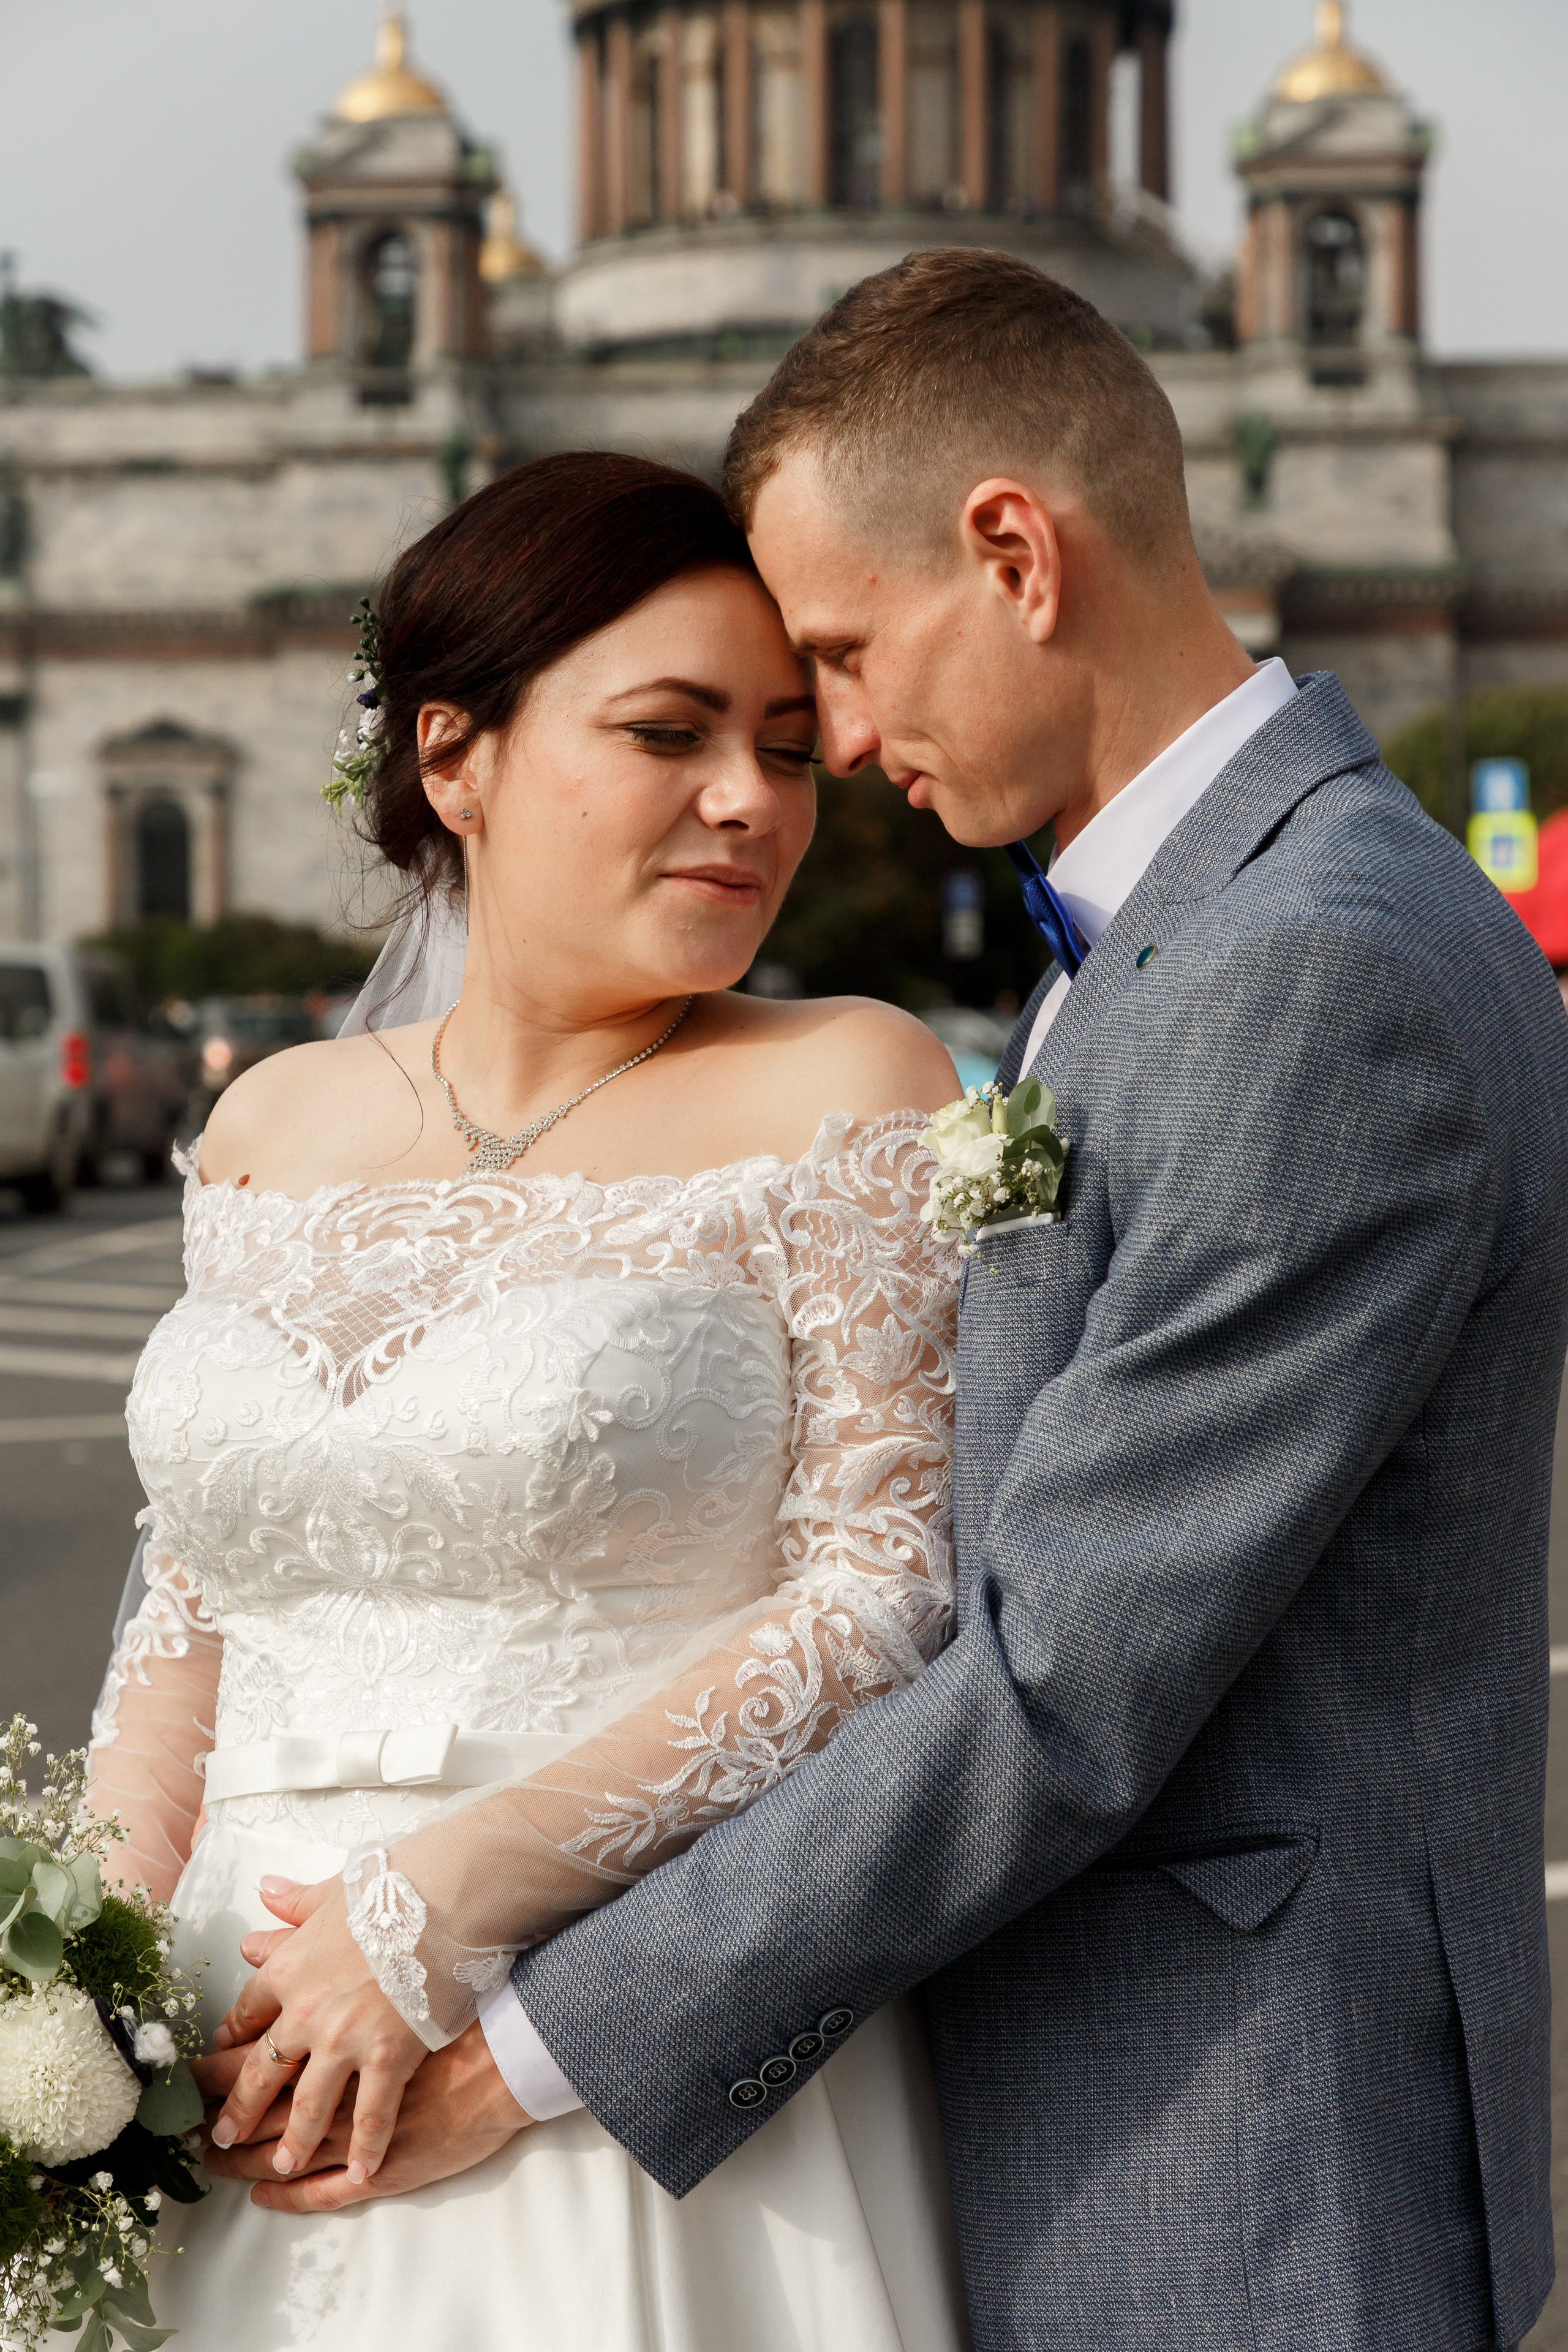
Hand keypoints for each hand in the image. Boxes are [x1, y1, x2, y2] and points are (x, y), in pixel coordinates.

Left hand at [207, 1875, 428, 2184]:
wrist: (445, 1899)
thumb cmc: (392, 1891)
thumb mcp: (335, 1892)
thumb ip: (297, 1904)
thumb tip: (268, 1891)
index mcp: (290, 1971)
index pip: (248, 2012)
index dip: (232, 2039)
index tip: (220, 2056)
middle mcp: (308, 2014)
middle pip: (261, 2071)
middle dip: (239, 2109)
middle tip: (220, 2136)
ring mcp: (347, 2042)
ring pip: (308, 2106)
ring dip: (292, 2141)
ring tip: (280, 2163)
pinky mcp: (390, 2059)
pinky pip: (372, 2116)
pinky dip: (365, 2149)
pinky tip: (361, 2171)